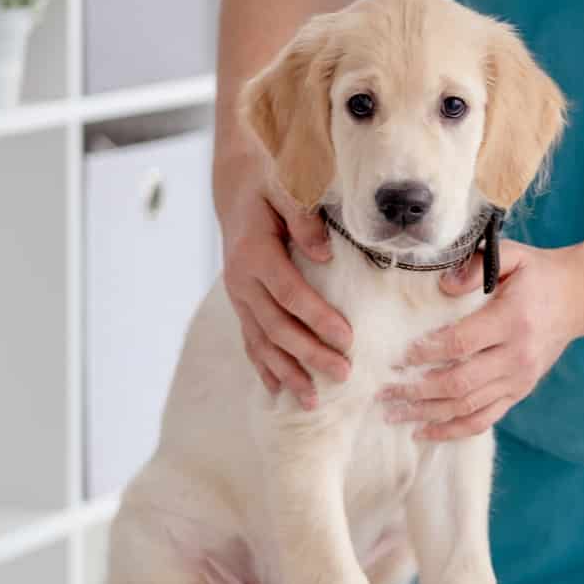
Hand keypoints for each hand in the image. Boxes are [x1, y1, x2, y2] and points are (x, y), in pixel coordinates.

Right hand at [220, 181, 351, 406]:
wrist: (236, 186)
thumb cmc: (269, 182)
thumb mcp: (286, 185)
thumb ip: (303, 217)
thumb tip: (325, 254)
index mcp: (255, 253)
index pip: (291, 294)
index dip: (318, 318)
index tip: (348, 339)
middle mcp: (241, 281)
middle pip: (278, 326)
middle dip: (310, 354)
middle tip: (343, 375)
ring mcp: (238, 296)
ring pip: (262, 342)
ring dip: (287, 372)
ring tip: (312, 401)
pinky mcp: (241, 304)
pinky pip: (251, 340)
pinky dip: (265, 367)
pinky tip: (279, 390)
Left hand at [381, 243, 583, 439]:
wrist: (578, 298)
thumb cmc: (537, 274)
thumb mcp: (513, 256)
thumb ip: (476, 266)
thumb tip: (442, 286)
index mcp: (512, 320)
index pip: (461, 343)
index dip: (426, 353)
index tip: (398, 356)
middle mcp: (517, 355)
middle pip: (459, 383)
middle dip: (416, 390)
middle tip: (384, 391)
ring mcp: (519, 379)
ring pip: (467, 407)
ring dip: (427, 414)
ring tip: (392, 414)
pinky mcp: (519, 392)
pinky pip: (484, 419)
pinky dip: (453, 430)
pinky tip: (425, 431)